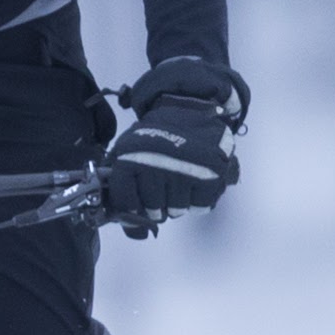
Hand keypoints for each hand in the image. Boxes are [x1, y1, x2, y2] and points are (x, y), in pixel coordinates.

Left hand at [101, 60, 246, 225]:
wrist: (190, 106)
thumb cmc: (158, 134)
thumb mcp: (131, 149)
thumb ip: (125, 184)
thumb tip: (131, 228)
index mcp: (130, 158)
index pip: (126, 201)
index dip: (132, 206)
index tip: (139, 203)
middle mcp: (154, 165)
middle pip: (153, 209)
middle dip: (157, 204)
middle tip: (164, 187)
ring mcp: (183, 171)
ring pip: (176, 210)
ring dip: (178, 202)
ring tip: (180, 180)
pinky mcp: (209, 175)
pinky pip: (199, 206)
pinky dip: (198, 200)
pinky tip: (195, 182)